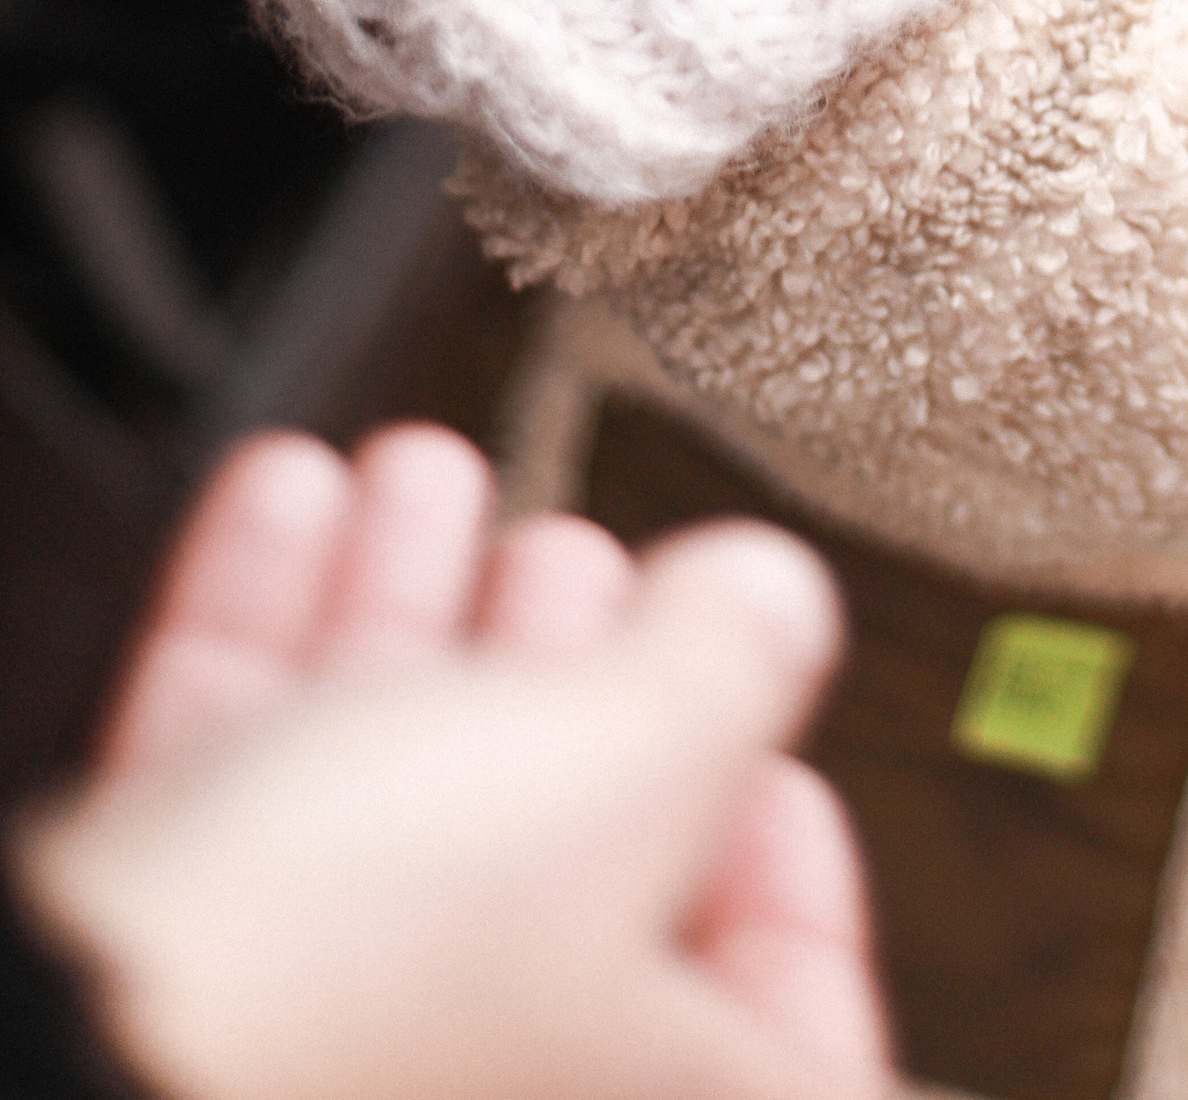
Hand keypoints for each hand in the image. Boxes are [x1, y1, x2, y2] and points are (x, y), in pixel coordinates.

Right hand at [17, 425, 889, 1099]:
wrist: (53, 1052)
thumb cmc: (364, 969)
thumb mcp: (621, 768)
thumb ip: (725, 668)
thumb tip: (774, 603)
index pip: (780, 1040)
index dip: (793, 895)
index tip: (778, 771)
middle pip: (562, 914)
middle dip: (564, 697)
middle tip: (563, 557)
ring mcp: (312, 1072)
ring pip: (380, 846)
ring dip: (400, 625)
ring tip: (419, 469)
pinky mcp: (161, 1010)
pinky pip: (229, 833)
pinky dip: (259, 656)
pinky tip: (287, 498)